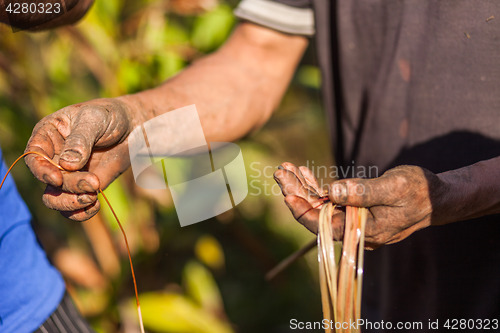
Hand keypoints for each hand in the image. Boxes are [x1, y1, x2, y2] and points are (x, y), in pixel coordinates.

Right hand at [25, 98, 133, 220]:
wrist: (134, 127)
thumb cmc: (110, 115)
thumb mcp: (94, 120)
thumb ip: (80, 140)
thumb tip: (66, 165)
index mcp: (48, 136)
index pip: (34, 157)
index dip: (41, 170)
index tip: (57, 179)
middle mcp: (53, 159)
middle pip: (48, 182)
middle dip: (68, 186)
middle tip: (93, 183)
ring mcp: (68, 175)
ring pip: (56, 199)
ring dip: (72, 202)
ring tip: (93, 197)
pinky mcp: (85, 187)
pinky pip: (75, 207)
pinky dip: (82, 212)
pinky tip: (96, 205)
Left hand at [274, 163, 444, 248]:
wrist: (436, 197)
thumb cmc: (418, 192)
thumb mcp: (392, 188)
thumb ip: (362, 192)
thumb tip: (331, 191)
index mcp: (360, 231)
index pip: (321, 224)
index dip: (301, 208)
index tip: (286, 191)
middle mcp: (352, 230)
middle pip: (315, 213)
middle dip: (296, 192)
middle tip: (280, 171)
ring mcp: (352, 221)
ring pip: (319, 206)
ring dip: (303, 187)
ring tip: (287, 168)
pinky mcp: (354, 211)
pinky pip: (330, 201)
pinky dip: (317, 187)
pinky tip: (305, 173)